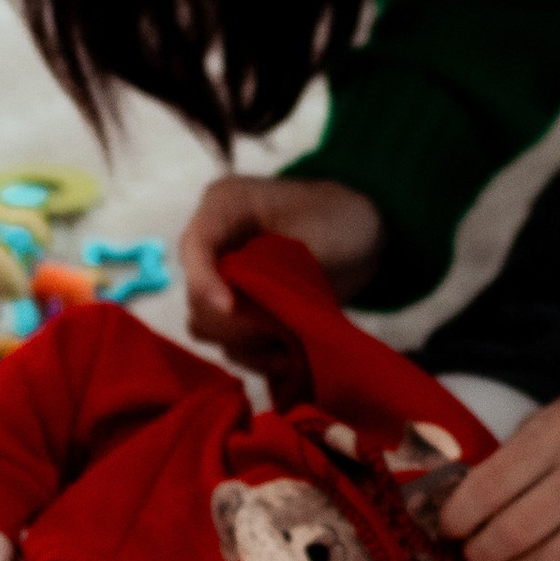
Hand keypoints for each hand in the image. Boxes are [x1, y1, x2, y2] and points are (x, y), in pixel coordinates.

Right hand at [182, 175, 383, 363]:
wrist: (363, 233)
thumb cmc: (341, 219)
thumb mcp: (319, 236)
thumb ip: (278, 271)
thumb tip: (239, 311)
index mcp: (224, 205)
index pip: (195, 246)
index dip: (205, 282)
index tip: (230, 308)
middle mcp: (214, 243)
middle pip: (196, 295)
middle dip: (235, 321)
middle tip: (278, 332)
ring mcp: (222, 279)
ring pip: (209, 325)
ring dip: (249, 343)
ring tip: (291, 345)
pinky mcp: (237, 308)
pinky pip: (230, 343)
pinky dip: (259, 355)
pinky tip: (292, 354)